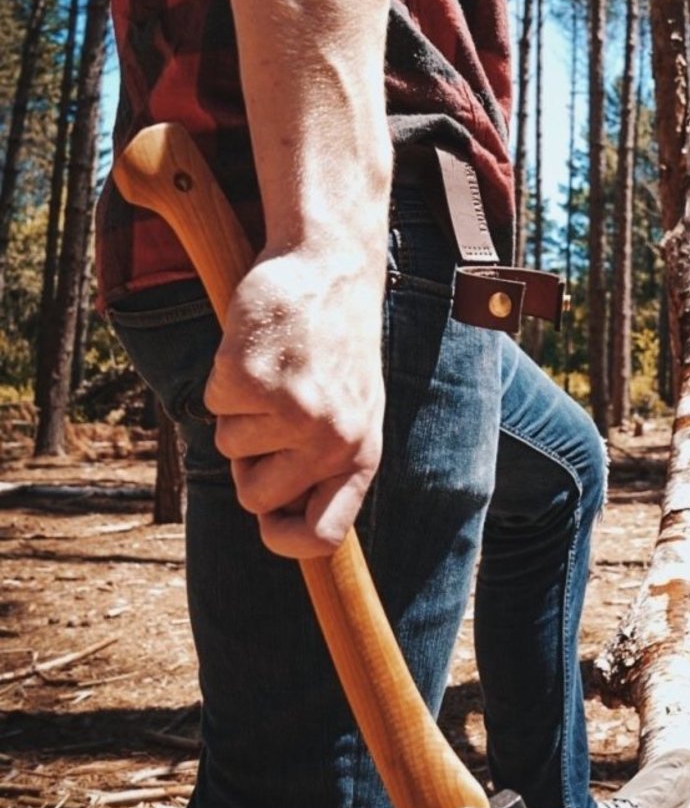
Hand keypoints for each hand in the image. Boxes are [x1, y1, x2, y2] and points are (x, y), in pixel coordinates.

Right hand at [204, 247, 384, 558]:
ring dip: (238, 410)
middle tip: (272, 411)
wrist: (330, 267)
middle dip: (248, 462)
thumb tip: (280, 523)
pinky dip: (222, 378)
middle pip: (254, 498)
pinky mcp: (249, 380)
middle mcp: (329, 440)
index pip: (321, 537)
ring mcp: (289, 411)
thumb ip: (326, 463)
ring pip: (227, 447)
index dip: (284, 540)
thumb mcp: (354, 408)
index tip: (267, 522)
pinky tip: (256, 349)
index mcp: (360, 454)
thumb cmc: (337, 343)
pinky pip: (211, 404)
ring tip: (275, 368)